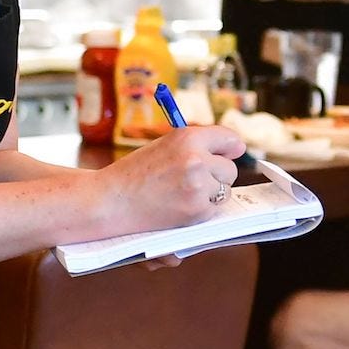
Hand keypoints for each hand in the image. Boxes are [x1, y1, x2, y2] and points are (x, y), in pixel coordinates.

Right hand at [101, 125, 245, 228]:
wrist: (109, 202)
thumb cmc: (134, 175)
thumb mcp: (164, 146)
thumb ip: (197, 146)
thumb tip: (238, 149)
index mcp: (187, 137)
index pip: (229, 139)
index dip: (228, 149)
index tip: (228, 154)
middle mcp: (196, 158)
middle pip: (230, 169)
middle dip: (217, 176)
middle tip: (190, 181)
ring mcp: (198, 186)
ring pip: (225, 190)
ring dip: (211, 194)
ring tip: (181, 195)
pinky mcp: (197, 210)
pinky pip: (215, 209)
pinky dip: (202, 211)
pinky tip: (179, 207)